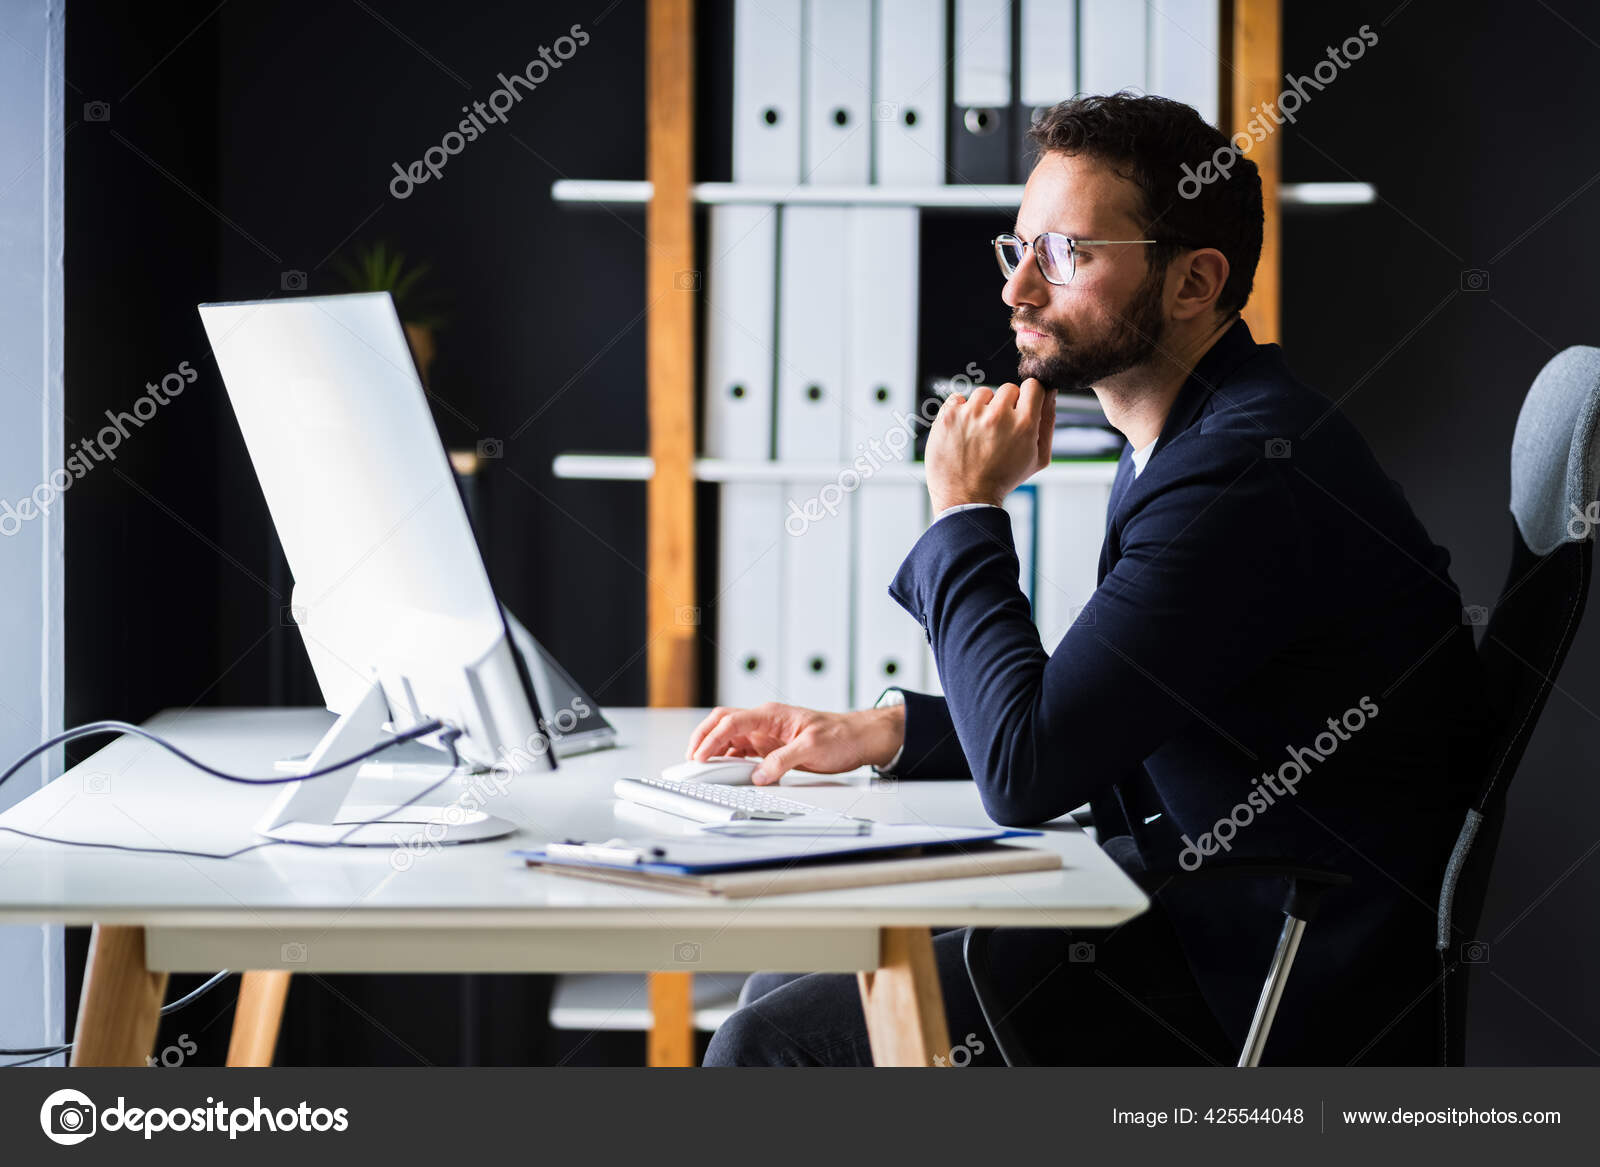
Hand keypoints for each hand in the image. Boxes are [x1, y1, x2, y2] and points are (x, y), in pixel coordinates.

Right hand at [684, 702, 905, 784]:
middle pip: (722, 723)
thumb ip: (783, 761)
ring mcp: (765, 735)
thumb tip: (759, 775)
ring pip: (728, 738)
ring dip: (713, 751)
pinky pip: (741, 751)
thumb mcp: (813, 748)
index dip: (712, 739)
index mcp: (771, 716)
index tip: (700, 756)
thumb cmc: (840, 736)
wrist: (857, 739)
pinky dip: (728, 760)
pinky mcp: (770, 748)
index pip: (732, 722)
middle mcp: (764, 723)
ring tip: (701, 768)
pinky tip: (723, 772)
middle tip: (690, 759)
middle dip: (702, 738)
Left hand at [925, 378, 1054, 513]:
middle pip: (1009, 389)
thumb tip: (1050, 392)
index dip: (1029, 395)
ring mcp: (970, 414)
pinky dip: (960, 412)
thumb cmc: (1003, 479)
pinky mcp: (949, 416)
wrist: (966, 498)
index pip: (1033, 386)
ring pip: (983, 393)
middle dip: (1006, 405)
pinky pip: (958, 399)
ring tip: (979, 434)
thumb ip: (1048, 422)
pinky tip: (963, 431)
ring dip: (983, 409)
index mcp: (1023, 425)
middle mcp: (997, 416)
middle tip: (999, 430)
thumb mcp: (1038, 458)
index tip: (1022, 406)